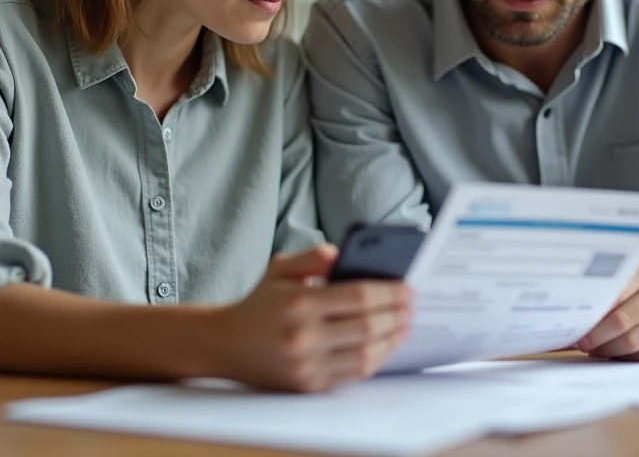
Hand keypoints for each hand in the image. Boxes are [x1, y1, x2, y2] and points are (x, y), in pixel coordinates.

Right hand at [209, 243, 412, 391]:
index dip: (390, 292)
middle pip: (368, 326)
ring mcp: (307, 365)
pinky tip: (385, 345)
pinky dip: (375, 358)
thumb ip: (314, 257)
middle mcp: (304, 336)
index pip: (359, 296)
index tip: (408, 288)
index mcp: (299, 302)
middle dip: (397, 315)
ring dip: (392, 339)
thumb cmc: (259, 301)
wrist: (226, 343)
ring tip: (405, 325)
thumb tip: (346, 254)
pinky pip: (353, 373)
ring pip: (366, 354)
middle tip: (413, 306)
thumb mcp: (280, 267)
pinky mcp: (309, 385)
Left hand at [575, 259, 638, 361]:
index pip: (614, 294)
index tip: (575, 323)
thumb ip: (607, 294)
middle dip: (597, 336)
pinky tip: (618, 354)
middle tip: (582, 343)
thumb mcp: (628, 283)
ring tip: (596, 349)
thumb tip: (572, 316)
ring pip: (634, 341)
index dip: (592, 313)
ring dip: (610, 349)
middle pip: (622, 321)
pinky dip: (629, 358)